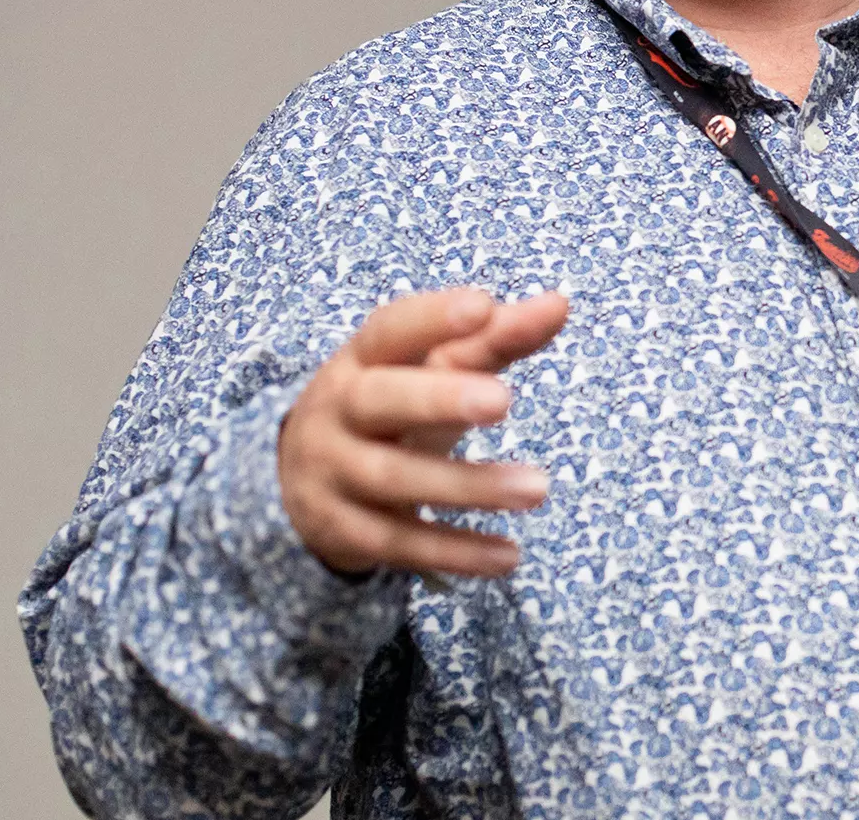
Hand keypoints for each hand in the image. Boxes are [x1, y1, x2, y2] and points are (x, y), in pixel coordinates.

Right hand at [279, 288, 569, 577]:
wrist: (299, 482)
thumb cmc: (392, 407)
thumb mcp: (431, 370)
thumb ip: (493, 339)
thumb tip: (560, 303)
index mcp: (361, 360)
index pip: (390, 330)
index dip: (432, 318)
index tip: (483, 307)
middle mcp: (337, 411)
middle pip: (380, 400)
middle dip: (439, 398)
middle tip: (503, 400)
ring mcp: (333, 473)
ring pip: (396, 478)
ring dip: (469, 485)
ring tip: (539, 488)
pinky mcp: (343, 531)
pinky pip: (400, 542)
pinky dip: (456, 550)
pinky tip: (508, 555)